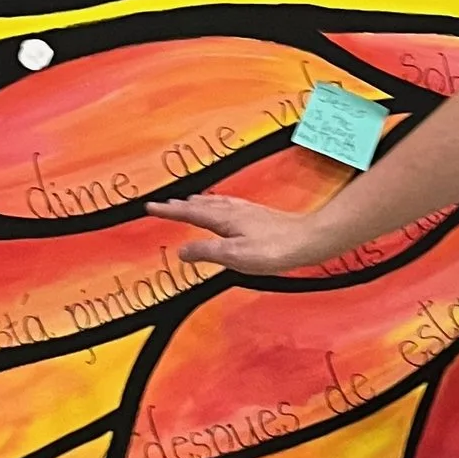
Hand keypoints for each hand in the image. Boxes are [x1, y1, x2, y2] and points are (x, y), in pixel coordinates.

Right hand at [145, 194, 332, 275]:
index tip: (150, 206)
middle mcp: (234, 210)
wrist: (308, 239)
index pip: (190, 214)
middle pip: (201, 205)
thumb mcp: (234, 256)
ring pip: (216, 203)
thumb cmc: (273, 250)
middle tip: (164, 204)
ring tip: (188, 202)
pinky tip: (225, 208)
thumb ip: (206, 252)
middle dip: (181, 205)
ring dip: (198, 203)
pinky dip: (217, 204)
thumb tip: (181, 251)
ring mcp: (248, 211)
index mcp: (224, 219)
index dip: (169, 211)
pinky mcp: (259, 216)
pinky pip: (229, 205)